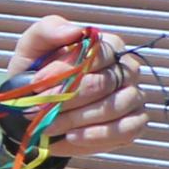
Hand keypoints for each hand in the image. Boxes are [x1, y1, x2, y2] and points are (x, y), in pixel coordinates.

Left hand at [9, 16, 154, 162]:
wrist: (36, 107)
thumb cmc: (38, 72)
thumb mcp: (33, 47)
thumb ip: (48, 31)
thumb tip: (73, 31)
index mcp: (108, 46)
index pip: (98, 54)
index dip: (66, 70)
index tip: (37, 83)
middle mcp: (127, 70)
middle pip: (103, 84)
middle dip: (66, 99)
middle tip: (37, 109)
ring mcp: (133, 97)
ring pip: (113, 108)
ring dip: (76, 119)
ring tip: (49, 126)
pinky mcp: (134, 123)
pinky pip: (125, 131)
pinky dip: (95, 137)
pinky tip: (70, 138)